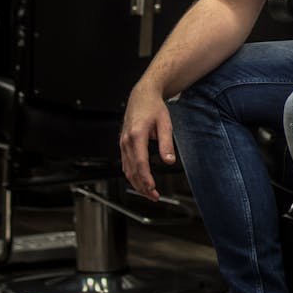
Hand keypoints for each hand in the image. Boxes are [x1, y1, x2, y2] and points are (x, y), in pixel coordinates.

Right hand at [119, 82, 176, 200]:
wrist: (142, 96)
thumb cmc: (153, 107)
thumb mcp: (165, 124)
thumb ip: (166, 144)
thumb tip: (169, 160)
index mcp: (136, 135)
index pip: (140, 162)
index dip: (146, 178)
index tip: (152, 188)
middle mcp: (126, 140)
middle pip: (132, 170)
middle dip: (142, 186)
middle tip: (154, 196)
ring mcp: (123, 143)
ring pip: (127, 169)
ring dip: (137, 183)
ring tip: (149, 193)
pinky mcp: (123, 144)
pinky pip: (126, 164)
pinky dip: (132, 175)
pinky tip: (140, 182)